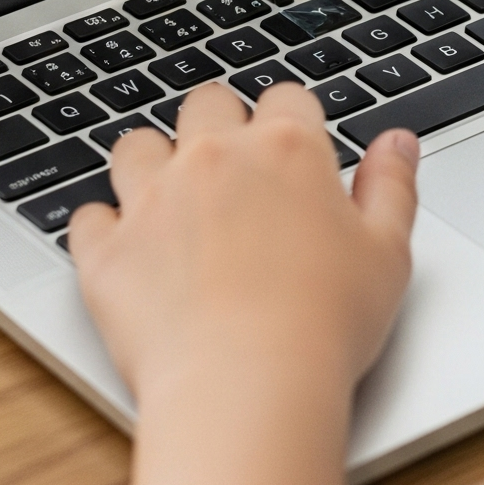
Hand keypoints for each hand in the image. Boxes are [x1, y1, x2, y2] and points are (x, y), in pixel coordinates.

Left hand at [73, 85, 417, 484]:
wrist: (247, 387)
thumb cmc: (325, 327)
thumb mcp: (389, 253)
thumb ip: (393, 186)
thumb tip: (397, 142)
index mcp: (288, 150)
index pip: (285, 97)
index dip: (290, 121)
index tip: (293, 151)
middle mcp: (214, 158)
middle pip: (206, 103)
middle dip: (217, 125)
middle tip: (232, 169)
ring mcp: (152, 200)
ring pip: (136, 145)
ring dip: (151, 162)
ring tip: (170, 199)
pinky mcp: (106, 252)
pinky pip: (86, 218)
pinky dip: (102, 229)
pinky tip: (123, 250)